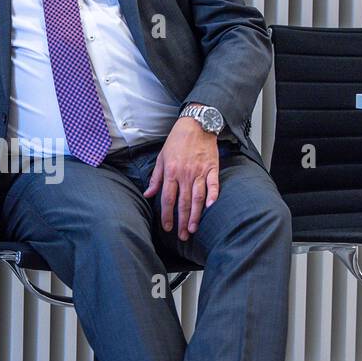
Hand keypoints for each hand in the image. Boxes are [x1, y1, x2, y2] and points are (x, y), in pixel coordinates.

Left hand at [143, 115, 220, 240]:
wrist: (196, 124)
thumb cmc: (177, 140)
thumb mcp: (161, 158)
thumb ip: (156, 178)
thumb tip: (148, 194)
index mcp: (171, 172)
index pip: (167, 199)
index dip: (167, 215)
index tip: (167, 228)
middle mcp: (185, 174)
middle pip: (183, 203)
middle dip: (182, 221)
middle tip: (183, 235)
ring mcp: (199, 172)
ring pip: (198, 197)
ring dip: (196, 215)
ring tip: (194, 228)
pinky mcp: (212, 168)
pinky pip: (214, 184)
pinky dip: (213, 196)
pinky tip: (211, 207)